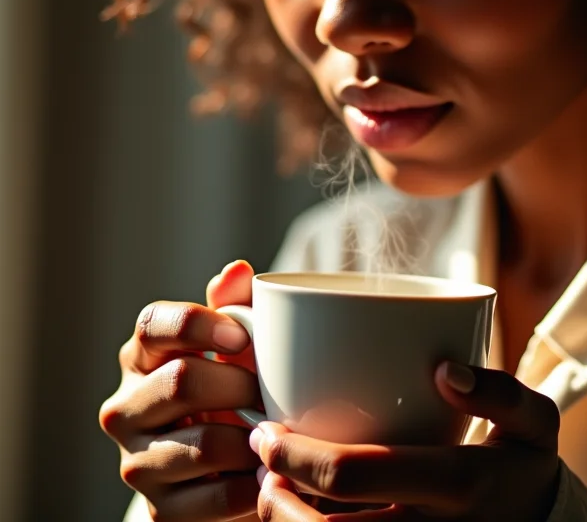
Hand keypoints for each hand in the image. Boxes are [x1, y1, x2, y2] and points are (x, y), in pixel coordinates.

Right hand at [99, 260, 264, 520]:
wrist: (224, 465)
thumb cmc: (231, 385)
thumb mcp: (234, 344)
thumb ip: (235, 305)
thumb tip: (236, 270)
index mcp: (141, 355)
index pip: (154, 324)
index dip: (199, 325)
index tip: (243, 338)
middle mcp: (125, 407)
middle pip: (182, 382)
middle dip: (240, 384)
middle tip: (272, 390)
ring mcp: (137, 462)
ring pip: (201, 445)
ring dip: (251, 438)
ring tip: (278, 430)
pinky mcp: (159, 509)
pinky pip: (213, 499)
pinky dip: (252, 484)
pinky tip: (272, 471)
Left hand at [252, 363, 560, 521]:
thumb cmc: (525, 472)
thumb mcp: (535, 422)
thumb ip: (500, 390)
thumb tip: (444, 370)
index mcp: (458, 485)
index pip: (354, 476)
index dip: (296, 456)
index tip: (269, 431)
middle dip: (273, 501)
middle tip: (262, 467)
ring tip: (272, 493)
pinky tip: (303, 519)